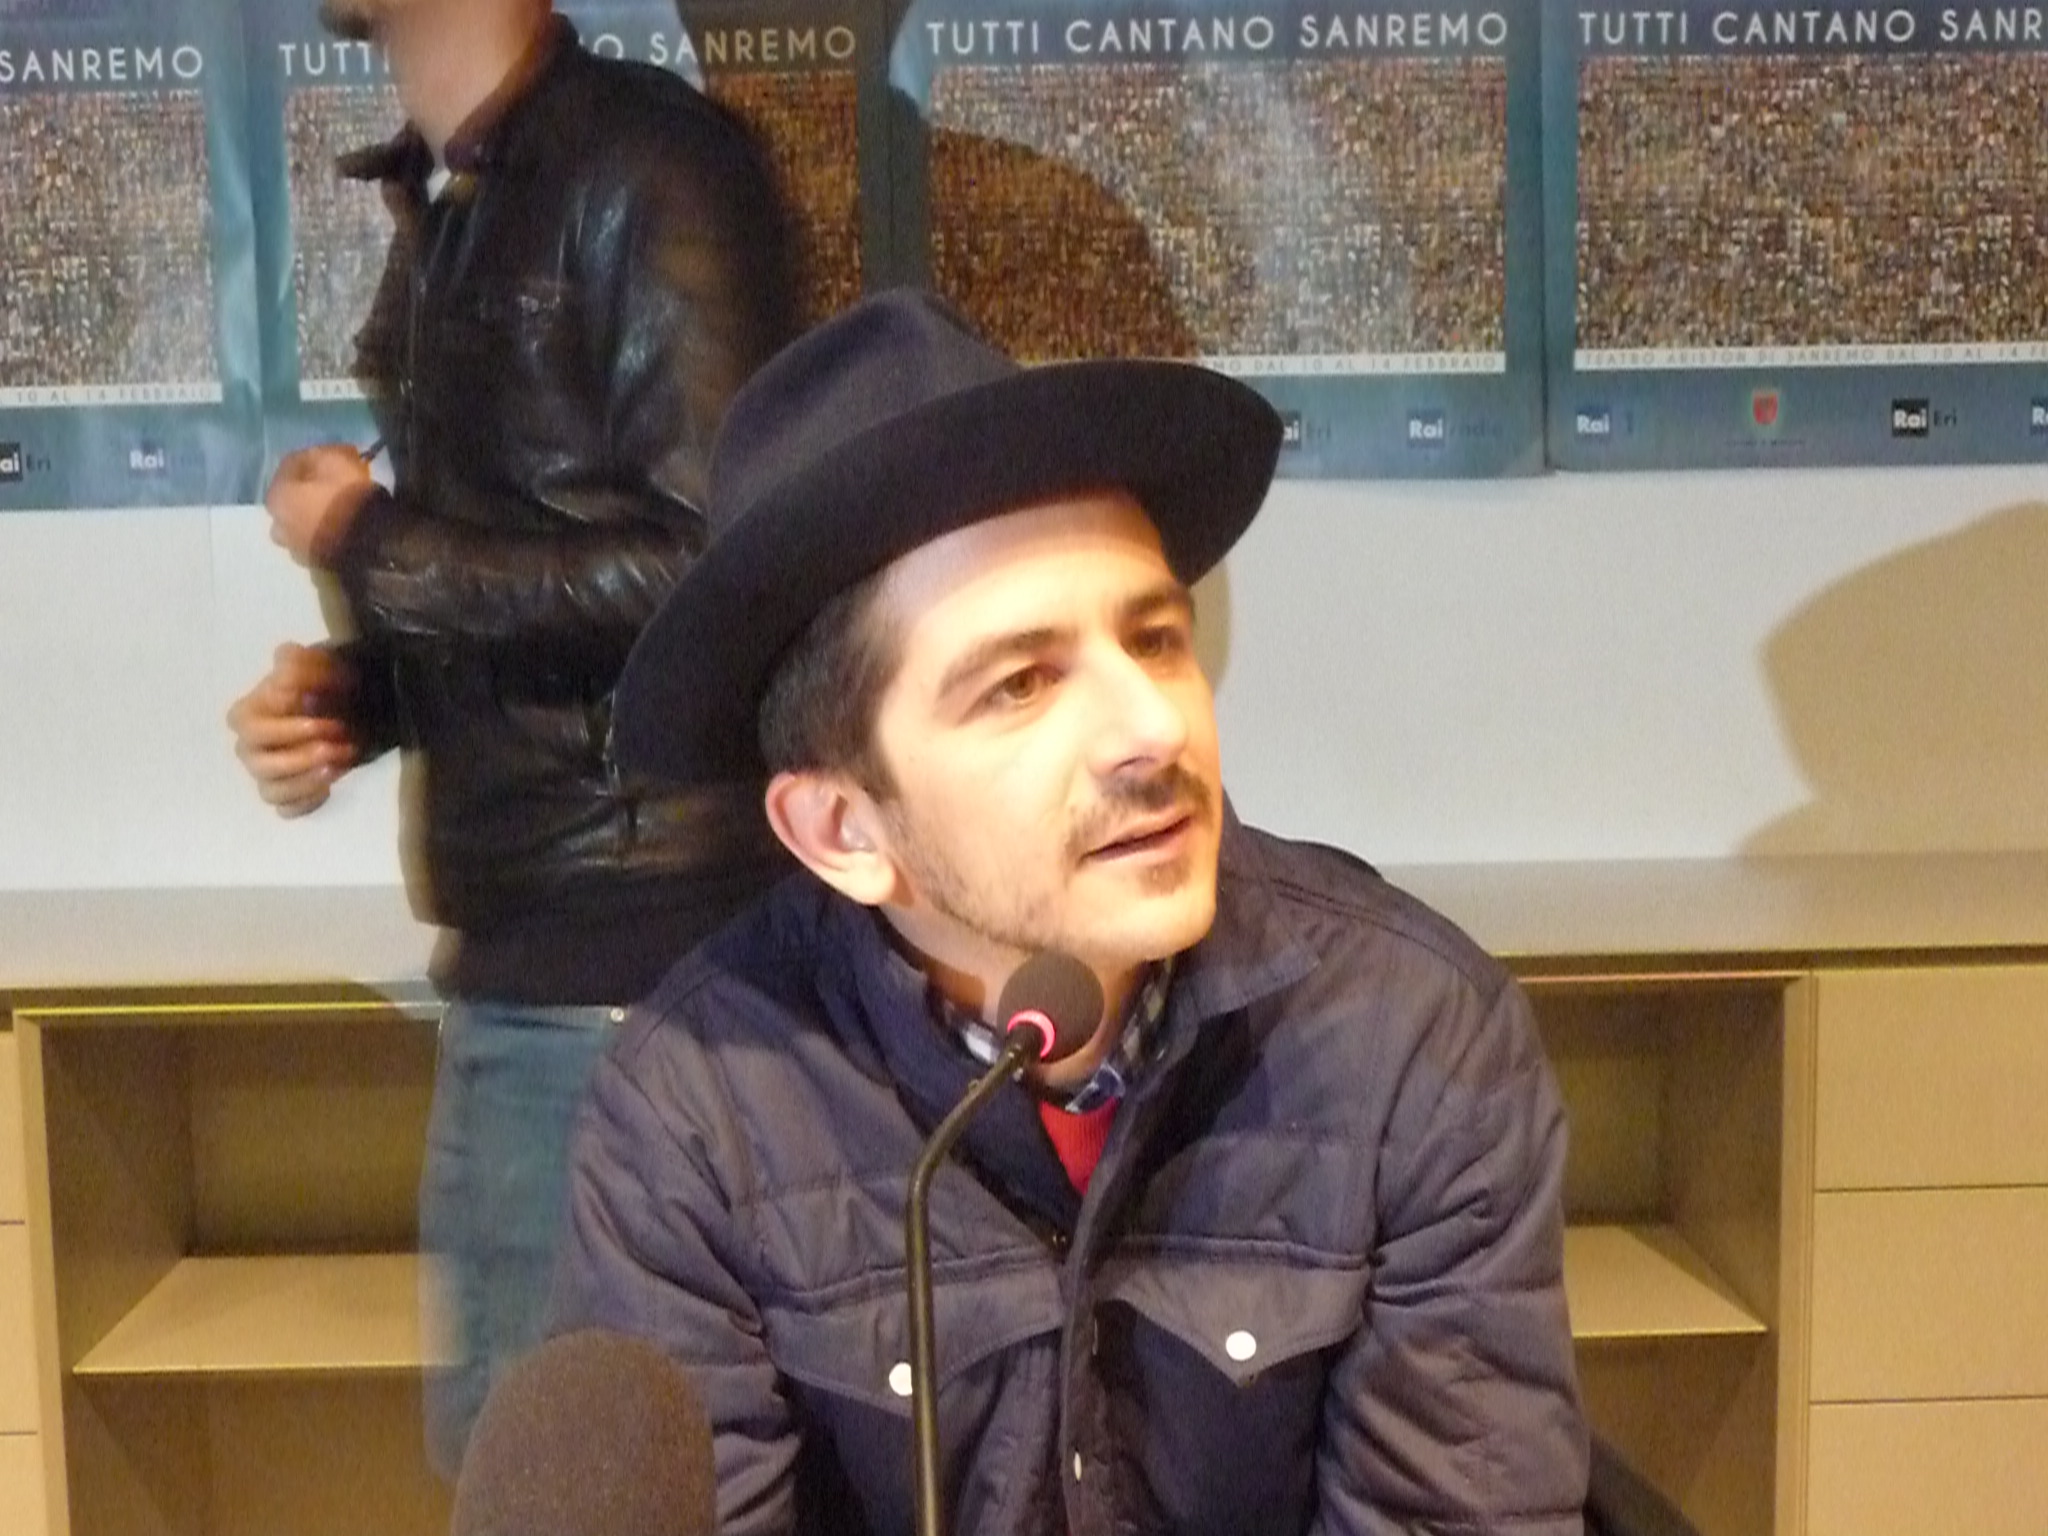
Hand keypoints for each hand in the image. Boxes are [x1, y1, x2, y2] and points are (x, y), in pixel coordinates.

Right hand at [226, 643, 359, 817]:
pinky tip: (329, 787)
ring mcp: (266, 775)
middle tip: (338, 742)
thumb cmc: (323, 682)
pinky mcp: (286, 795)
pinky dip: (306, 802)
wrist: (349, 702)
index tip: (325, 718)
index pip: (252, 728)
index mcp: (246, 715)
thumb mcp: (315, 663)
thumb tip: (284, 683)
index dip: (288, 727)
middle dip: (301, 756)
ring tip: (338, 765)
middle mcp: (250, 749)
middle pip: (259, 764)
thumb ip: (297, 664)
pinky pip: (287, 810)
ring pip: (271, 791)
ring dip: (306, 781)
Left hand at [265, 444, 374, 564]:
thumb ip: (324, 453)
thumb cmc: (346, 497)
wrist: (367, 544)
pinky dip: (325, 533)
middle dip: (308, 489)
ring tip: (336, 509)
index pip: (290, 466)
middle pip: (291, 498)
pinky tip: (341, 528)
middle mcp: (278, 524)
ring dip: (313, 514)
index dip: (315, 455)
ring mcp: (296, 548)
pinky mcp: (315, 565)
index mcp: (277, 496)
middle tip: (333, 483)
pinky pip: (317, 541)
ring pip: (301, 523)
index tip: (337, 453)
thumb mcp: (337, 460)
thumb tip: (327, 455)